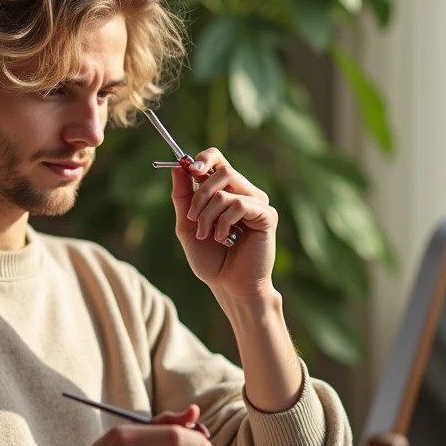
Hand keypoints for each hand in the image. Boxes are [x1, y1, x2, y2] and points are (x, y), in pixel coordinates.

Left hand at [169, 148, 277, 298]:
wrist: (228, 286)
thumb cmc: (211, 259)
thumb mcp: (187, 224)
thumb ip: (183, 196)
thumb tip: (179, 166)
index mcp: (227, 191)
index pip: (218, 159)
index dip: (203, 159)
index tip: (189, 169)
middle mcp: (245, 192)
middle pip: (222, 169)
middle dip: (199, 194)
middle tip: (192, 218)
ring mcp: (258, 203)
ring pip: (226, 189)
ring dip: (208, 214)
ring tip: (208, 235)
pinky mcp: (267, 216)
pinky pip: (239, 204)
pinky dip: (224, 222)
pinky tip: (224, 238)